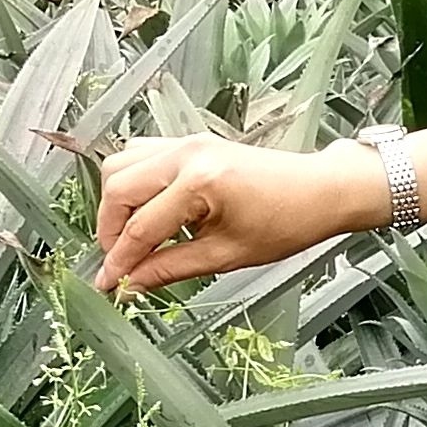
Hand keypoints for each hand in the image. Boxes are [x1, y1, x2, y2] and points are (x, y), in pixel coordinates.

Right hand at [92, 134, 378, 294]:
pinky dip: (132, 183)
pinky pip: (140, 155)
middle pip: (119, 189)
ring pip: (121, 166)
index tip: (108, 284)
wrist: (318, 191)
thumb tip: (132, 283)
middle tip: (119, 263)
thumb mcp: (227, 256)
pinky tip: (145, 210)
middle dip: (110, 230)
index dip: (119, 261)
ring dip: (116, 204)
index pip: (141, 227)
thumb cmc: (286, 221)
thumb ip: (171, 268)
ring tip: (129, 238)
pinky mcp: (189, 142)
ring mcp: (186, 142)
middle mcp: (187, 154)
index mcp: (200, 182)